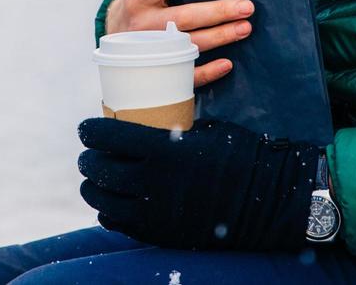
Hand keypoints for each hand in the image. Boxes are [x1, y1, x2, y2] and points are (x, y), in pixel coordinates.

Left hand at [77, 117, 320, 251]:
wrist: (269, 201)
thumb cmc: (239, 155)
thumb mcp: (204, 130)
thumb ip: (169, 130)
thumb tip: (140, 120)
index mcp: (164, 150)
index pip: (107, 137)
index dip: (90, 131)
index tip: (87, 128)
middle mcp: (153, 183)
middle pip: (99, 170)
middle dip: (89, 160)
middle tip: (90, 154)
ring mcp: (156, 214)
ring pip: (103, 201)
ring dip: (93, 188)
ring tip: (96, 180)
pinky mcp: (161, 235)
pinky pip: (119, 224)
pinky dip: (109, 212)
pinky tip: (113, 203)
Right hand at [104, 0, 251, 87]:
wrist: (114, 39)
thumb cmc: (142, 8)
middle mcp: (143, 25)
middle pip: (184, 17)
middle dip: (219, 11)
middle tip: (246, 7)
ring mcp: (150, 50)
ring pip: (189, 44)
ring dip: (220, 36)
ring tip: (244, 28)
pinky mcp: (158, 70)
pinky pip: (185, 74)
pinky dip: (208, 71)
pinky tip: (227, 63)